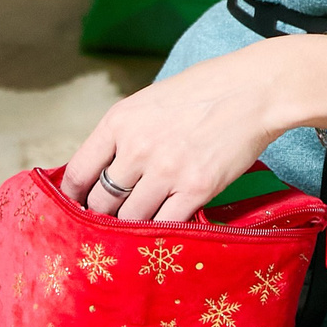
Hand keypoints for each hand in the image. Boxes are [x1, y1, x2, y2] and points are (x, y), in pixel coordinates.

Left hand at [61, 35, 326, 222]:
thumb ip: (123, 135)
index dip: (72, 199)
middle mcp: (136, 147)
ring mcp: (166, 171)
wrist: (253, 91)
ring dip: (130, 228)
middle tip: (107, 227)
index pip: (78, 173)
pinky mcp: (196, 189)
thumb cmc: (203, 91)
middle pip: (101, 203)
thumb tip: (102, 170)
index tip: (76, 209)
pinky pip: (165, 225)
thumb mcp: (148, 102)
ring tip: (135, 232)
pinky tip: (161, 235)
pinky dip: (160, 233)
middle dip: (101, 218)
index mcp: (119, 121)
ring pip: (130, 219)